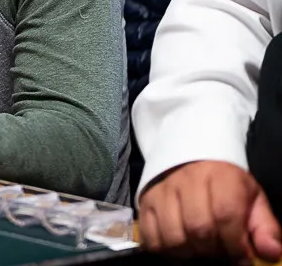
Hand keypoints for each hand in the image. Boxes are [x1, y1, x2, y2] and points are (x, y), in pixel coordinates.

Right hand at [139, 160, 281, 261]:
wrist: (191, 158)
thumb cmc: (226, 184)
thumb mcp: (252, 198)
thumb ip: (265, 227)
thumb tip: (270, 253)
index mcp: (220, 176)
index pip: (226, 215)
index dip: (235, 244)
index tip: (242, 257)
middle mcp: (187, 180)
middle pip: (198, 229)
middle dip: (213, 251)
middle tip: (219, 251)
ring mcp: (162, 191)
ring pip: (172, 236)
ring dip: (189, 252)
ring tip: (199, 247)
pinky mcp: (145, 201)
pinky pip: (150, 236)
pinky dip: (164, 248)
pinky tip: (179, 243)